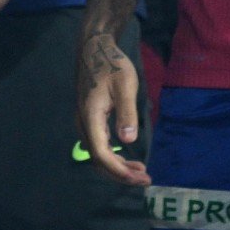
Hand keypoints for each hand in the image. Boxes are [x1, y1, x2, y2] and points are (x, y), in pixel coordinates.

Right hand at [75, 31, 149, 185]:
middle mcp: (84, 122)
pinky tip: (127, 156)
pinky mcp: (89, 118)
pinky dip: (114, 155)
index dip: (119, 169)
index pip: (101, 153)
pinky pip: (99, 144)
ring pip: (97, 153)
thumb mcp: (125, 86)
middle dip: (120, 173)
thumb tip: (128, 140)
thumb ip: (127, 113)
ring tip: (140, 171)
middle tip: (145, 179)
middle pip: (98, 158)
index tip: (140, 177)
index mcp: (91, 116)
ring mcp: (85, 121)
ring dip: (117, 166)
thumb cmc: (112, 65)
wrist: (94, 49)